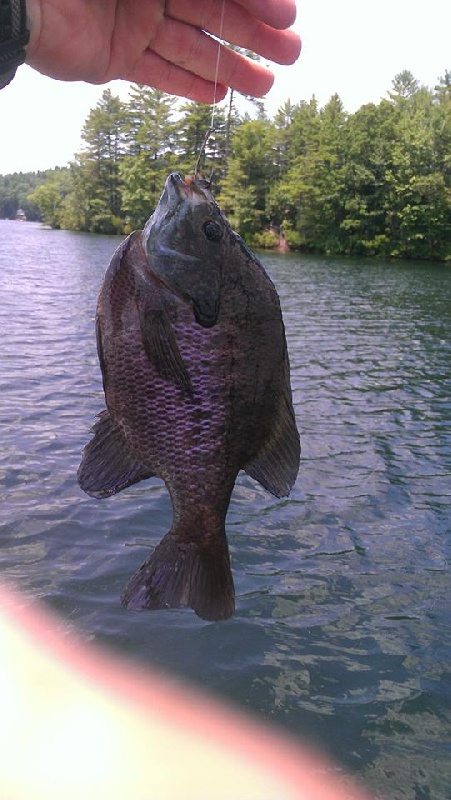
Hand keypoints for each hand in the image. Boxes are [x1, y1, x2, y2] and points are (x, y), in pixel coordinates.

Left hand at [25, 0, 300, 101]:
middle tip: (293, 54)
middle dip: (254, 34)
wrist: (25, 2)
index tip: (289, 14)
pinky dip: (187, 86)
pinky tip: (218, 97)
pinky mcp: (115, 59)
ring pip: (192, 48)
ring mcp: (133, 26)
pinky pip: (159, 74)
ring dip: (230, 67)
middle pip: (213, 14)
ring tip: (267, 86)